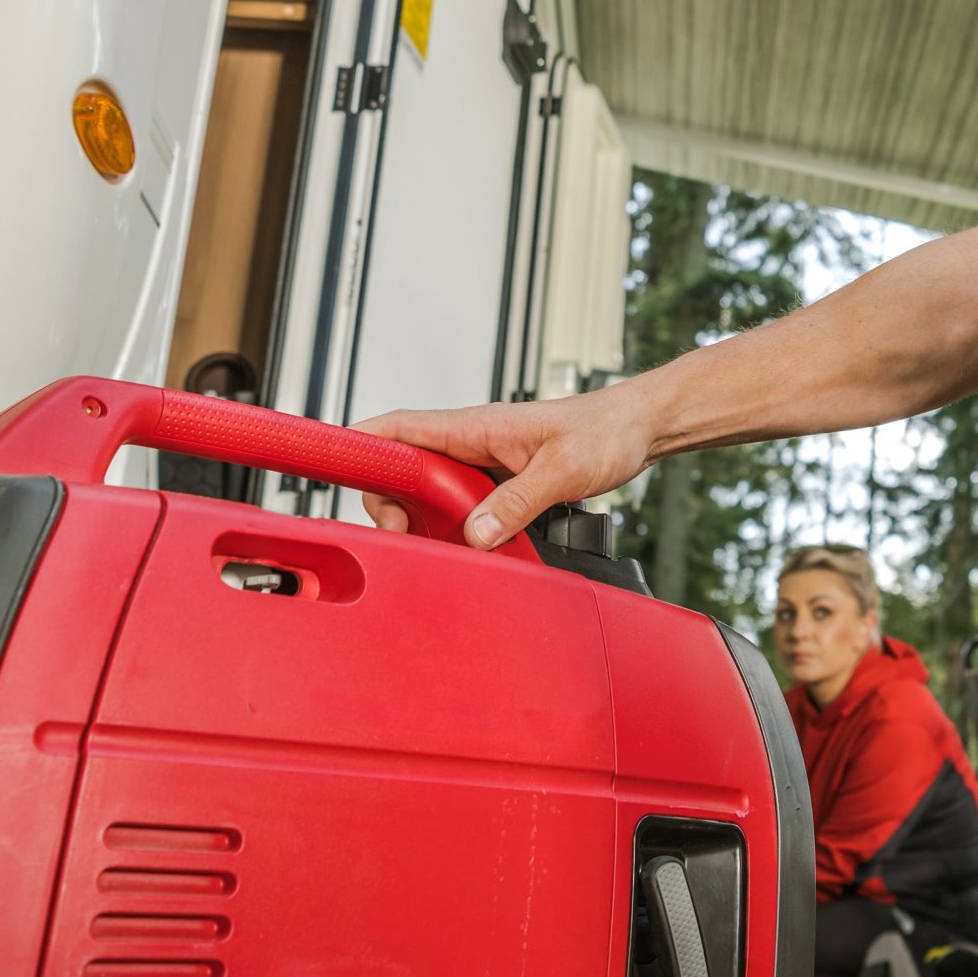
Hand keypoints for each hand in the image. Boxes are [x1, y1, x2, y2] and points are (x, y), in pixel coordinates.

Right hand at [352, 387, 655, 549]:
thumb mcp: (563, 470)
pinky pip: (459, 508)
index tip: (339, 474)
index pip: (397, 427)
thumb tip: (475, 534)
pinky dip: (455, 530)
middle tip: (407, 539)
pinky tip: (471, 550)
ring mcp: (481, 465)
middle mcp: (470, 444)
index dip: (360, 446)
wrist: (638, 429)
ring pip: (428, 494)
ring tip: (440, 549)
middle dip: (390, 505)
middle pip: (401, 471)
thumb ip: (518, 502)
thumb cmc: (605, 431)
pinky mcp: (498, 485)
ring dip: (425, 522)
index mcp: (474, 426)